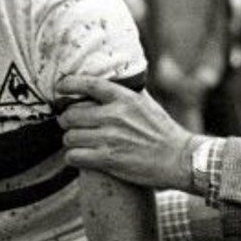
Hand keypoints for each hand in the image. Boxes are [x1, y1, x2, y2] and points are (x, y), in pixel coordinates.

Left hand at [57, 75, 196, 190]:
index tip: (60, 87)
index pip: (88, 84)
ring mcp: (109, 138)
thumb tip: (110, 80)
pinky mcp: (108, 160)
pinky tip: (79, 157)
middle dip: (67, 121)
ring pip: (69, 137)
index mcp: (124, 98)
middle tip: (71, 125)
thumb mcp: (146, 103)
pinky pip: (73, 156)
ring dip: (70, 141)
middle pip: (71, 115)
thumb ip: (126, 92)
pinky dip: (72, 157)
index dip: (68, 84)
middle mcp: (114, 116)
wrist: (179, 159)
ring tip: (78, 143)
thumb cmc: (163, 131)